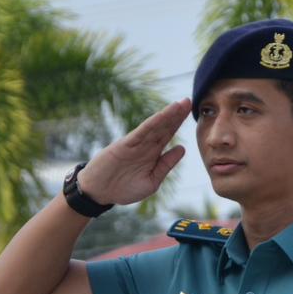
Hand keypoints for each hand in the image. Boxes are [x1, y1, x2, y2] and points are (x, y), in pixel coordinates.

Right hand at [76, 99, 190, 205]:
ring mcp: (135, 144)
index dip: (179, 123)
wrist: (99, 192)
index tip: (192, 113)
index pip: (168, 135)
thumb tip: (182, 149)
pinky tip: (162, 115)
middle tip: (189, 101)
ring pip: (154, 127)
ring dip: (167, 115)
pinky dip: (152, 124)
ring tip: (180, 104)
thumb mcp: (151, 180)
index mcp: (153, 154)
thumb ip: (166, 165)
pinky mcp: (124, 145)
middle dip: (176, 115)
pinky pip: (141, 133)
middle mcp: (145, 145)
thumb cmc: (124, 188)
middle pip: (163, 127)